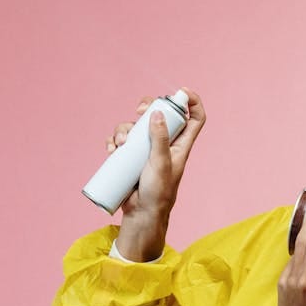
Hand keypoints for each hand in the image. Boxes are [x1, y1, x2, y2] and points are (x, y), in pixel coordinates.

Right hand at [111, 89, 206, 260]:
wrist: (141, 214)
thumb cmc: (158, 192)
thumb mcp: (161, 163)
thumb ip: (160, 139)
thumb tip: (158, 113)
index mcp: (180, 145)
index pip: (194, 119)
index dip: (192, 102)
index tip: (181, 91)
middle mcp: (164, 144)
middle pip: (158, 115)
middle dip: (147, 108)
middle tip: (138, 111)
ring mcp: (146, 150)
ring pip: (135, 127)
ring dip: (124, 129)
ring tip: (119, 144)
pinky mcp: (130, 157)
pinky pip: (121, 141)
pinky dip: (114, 140)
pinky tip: (111, 148)